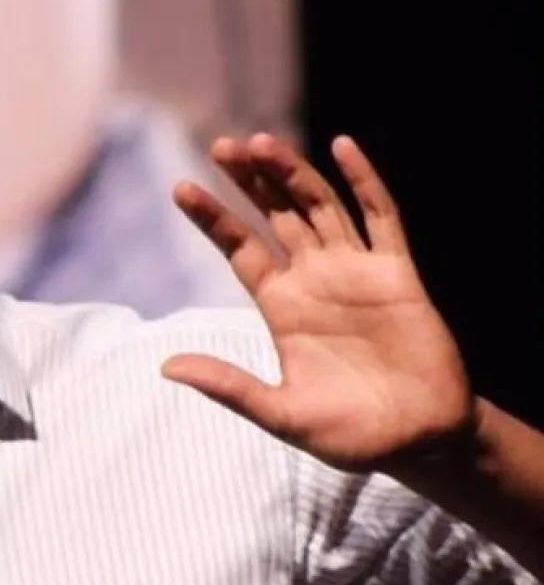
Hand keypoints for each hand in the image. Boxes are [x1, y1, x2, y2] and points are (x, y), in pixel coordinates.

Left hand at [163, 133, 473, 473]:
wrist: (418, 442)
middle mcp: (313, 280)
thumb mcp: (280, 413)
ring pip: (319, 207)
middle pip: (274, 217)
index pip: (240, 249)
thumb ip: (229, 386)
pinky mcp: (398, 274)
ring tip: (261, 142)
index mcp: (281, 307)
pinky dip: (364, 181)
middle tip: (220, 146)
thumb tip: (165, 366)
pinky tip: (342, 146)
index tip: (180, 188)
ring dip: (292, 173)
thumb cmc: (348, 435)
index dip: (213, 219)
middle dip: (248, 182)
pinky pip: (382, 218)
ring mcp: (355, 272)